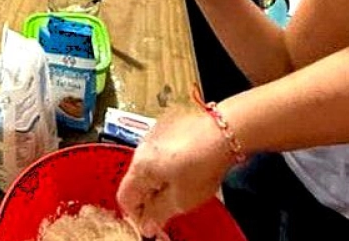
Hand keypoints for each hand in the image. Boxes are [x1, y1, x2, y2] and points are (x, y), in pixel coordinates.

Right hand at [117, 107, 236, 236]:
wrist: (224, 131)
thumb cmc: (201, 166)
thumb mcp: (182, 200)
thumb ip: (159, 213)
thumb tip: (147, 225)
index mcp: (139, 167)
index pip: (124, 197)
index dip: (137, 215)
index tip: (154, 222)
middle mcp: (141, 148)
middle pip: (136, 180)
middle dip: (150, 196)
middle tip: (171, 205)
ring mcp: (154, 133)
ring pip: (149, 164)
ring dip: (160, 178)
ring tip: (183, 184)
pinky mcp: (168, 123)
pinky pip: (161, 150)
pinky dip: (168, 161)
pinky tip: (189, 164)